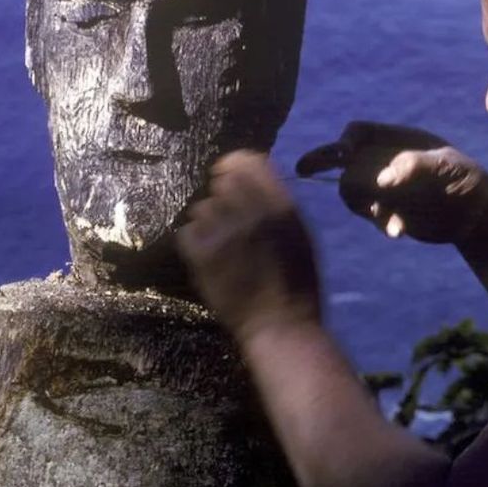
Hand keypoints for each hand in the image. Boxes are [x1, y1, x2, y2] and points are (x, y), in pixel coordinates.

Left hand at [177, 151, 320, 340]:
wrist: (280, 325)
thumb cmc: (297, 282)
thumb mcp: (300, 234)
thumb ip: (278, 204)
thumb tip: (252, 177)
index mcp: (281, 205)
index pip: (247, 161)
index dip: (234, 166)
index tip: (229, 176)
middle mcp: (251, 212)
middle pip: (220, 182)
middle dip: (222, 198)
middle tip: (228, 220)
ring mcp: (223, 233)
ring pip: (202, 208)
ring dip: (209, 222)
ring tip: (222, 245)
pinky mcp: (201, 254)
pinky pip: (187, 232)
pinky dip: (195, 243)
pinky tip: (209, 258)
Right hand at [296, 121, 487, 243]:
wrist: (476, 216)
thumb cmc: (467, 181)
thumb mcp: (448, 169)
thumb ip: (415, 166)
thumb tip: (383, 180)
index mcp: (399, 140)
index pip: (359, 132)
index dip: (344, 143)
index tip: (342, 156)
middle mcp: (386, 160)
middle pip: (347, 163)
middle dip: (344, 175)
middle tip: (322, 178)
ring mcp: (384, 186)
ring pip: (351, 190)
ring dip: (363, 204)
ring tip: (388, 217)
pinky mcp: (387, 209)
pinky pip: (370, 214)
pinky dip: (380, 222)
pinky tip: (398, 231)